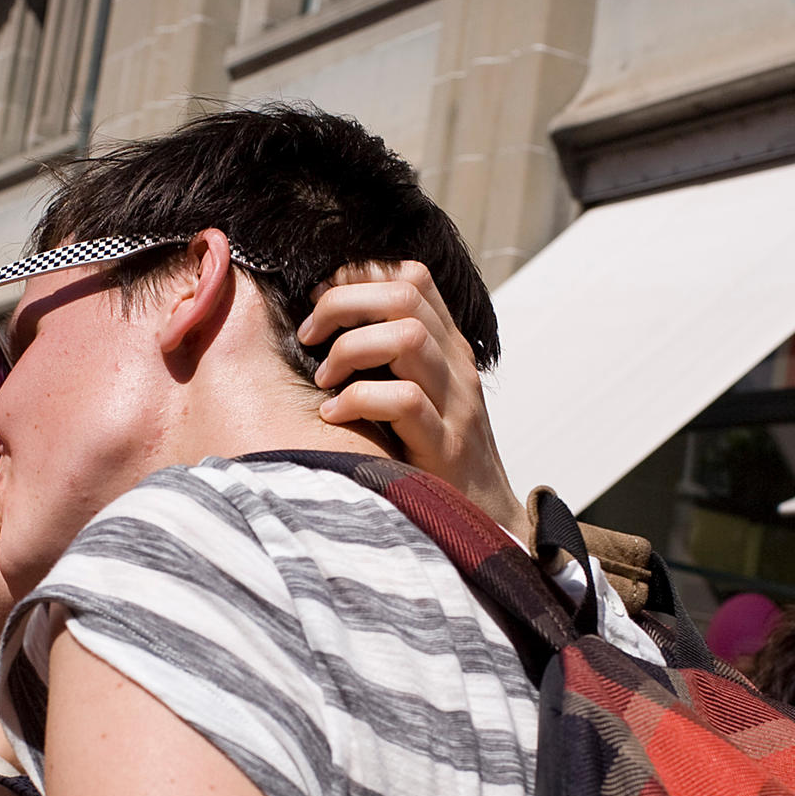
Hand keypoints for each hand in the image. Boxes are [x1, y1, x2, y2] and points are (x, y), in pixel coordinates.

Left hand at [301, 261, 531, 544]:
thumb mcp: (418, 394)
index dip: (359, 275)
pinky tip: (333, 416)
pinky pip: (403, 401)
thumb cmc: (431, 455)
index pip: (412, 277)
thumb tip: (324, 323)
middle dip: (343, 303)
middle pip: (403, 296)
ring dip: (349, 351)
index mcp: (448, 346)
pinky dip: (357, 400)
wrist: (485, 520)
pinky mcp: (444, 446)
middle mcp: (456, 365)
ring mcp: (455, 404)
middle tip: (309, 335)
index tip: (319, 299)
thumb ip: (388, 357)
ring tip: (323, 380)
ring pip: (407, 338)